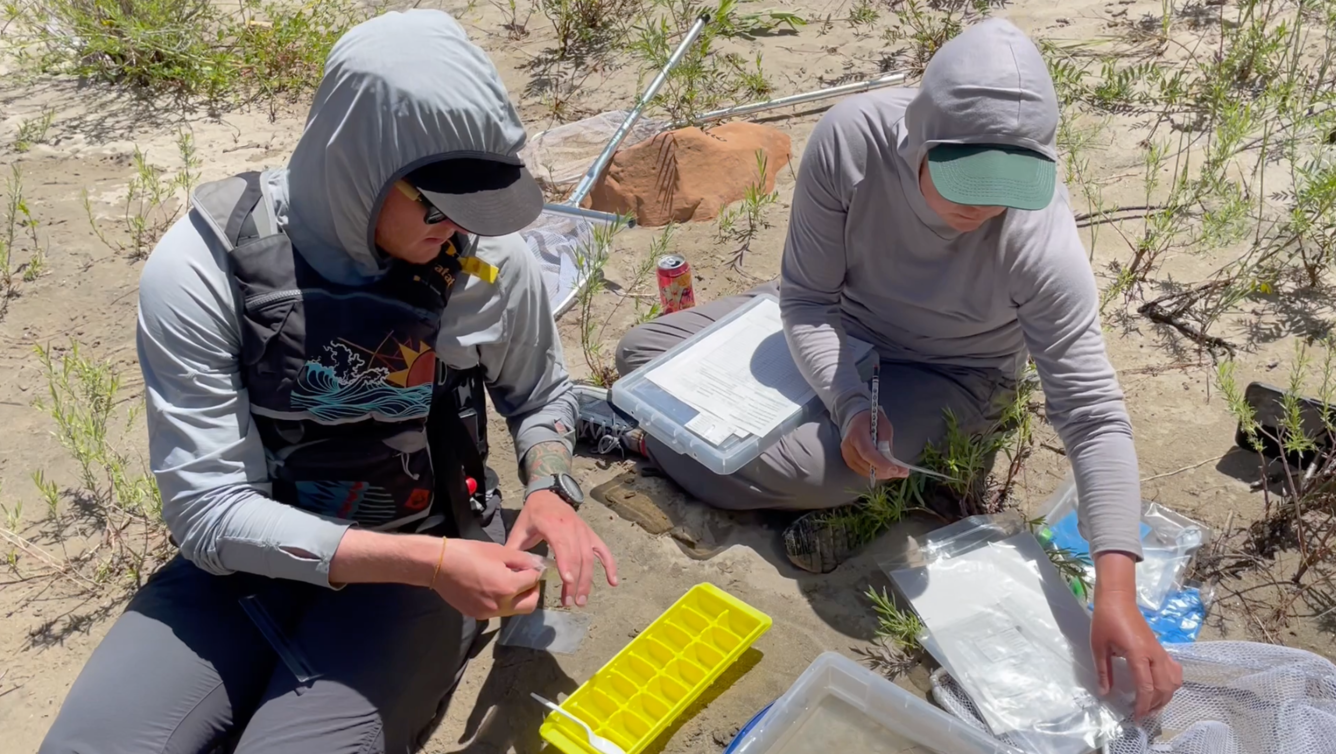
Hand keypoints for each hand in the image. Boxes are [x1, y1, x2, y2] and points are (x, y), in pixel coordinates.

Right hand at [432, 538, 544, 619]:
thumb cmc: (468, 553)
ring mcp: (488, 613)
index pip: (533, 581)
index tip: (532, 566)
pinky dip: (502, 601)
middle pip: (530, 605)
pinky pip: (498, 611)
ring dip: (518, 598)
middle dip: (533, 591)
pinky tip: (493, 588)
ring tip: (509, 582)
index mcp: (508, 586)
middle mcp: (500, 605)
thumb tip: (535, 565)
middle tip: (527, 579)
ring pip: (514, 610)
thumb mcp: (499, 551)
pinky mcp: (477, 615)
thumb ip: (522, 560)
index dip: (535, 571)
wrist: (438, 564)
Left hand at [507, 491, 618, 607]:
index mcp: (553, 524)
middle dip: (575, 581)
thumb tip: (509, 571)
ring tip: (581, 600)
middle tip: (570, 602)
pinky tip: (612, 582)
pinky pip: (603, 551)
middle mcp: (572, 528)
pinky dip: (610, 566)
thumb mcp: (520, 529)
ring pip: (589, 558)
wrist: (548, 495)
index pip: (562, 545)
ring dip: (587, 580)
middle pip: (577, 557)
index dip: (566, 563)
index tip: (567, 581)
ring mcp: (584, 531)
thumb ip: (515, 550)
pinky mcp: (591, 535)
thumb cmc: (533, 514)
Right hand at [840, 408, 908, 480]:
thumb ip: (886, 441)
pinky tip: (887, 471)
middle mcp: (848, 447)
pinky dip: (876, 473)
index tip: (894, 469)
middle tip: (902, 472)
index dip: (880, 463)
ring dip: (882, 473)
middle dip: (885, 471)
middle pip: (867, 464)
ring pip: (866, 471)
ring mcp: (847, 456)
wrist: (856, 420)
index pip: (867, 452)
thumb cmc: (871, 421)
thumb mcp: (883, 425)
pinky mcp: (849, 462)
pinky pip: (864, 472)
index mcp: (856, 434)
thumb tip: (890, 459)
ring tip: (898, 472)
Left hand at [1091, 578, 1182, 718]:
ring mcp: (1160, 651)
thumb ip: (1103, 671)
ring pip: (1173, 680)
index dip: (1142, 705)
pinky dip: (1171, 683)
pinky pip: (1174, 670)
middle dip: (1155, 705)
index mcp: (1138, 653)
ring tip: (1151, 705)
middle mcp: (1154, 654)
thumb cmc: (1105, 620)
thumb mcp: (1098, 646)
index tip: (1136, 717)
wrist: (1118, 598)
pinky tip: (1160, 688)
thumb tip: (1105, 693)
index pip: (1146, 686)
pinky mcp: (1161, 648)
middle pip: (1164, 687)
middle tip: (1142, 714)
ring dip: (1165, 696)